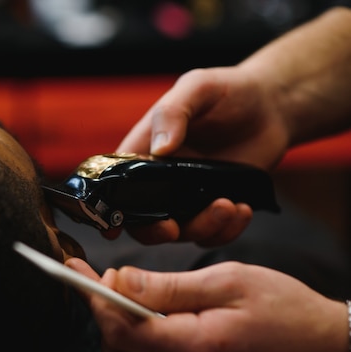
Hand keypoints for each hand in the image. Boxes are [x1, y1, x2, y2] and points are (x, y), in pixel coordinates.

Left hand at [66, 257, 347, 351]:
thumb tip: (118, 281)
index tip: (81, 271)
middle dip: (102, 314)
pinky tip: (142, 333)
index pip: (122, 330)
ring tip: (120, 304)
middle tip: (100, 282)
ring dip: (115, 338)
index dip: (95, 298)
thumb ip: (166, 286)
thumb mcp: (227, 281)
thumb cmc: (286, 310)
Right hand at [110, 66, 287, 245]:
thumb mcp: (197, 87)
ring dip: (202, 228)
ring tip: (228, 206)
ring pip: (182, 231)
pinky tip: (242, 210)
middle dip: (155, 231)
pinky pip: (213, 233)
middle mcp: (161, 180)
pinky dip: (226, 231)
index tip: (114, 228)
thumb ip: (173, 113)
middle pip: (143, 220)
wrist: (272, 105)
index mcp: (145, 152)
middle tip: (173, 227)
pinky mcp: (216, 206)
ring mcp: (189, 196)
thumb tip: (160, 149)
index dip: (110, 210)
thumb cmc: (228, 90)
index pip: (116, 186)